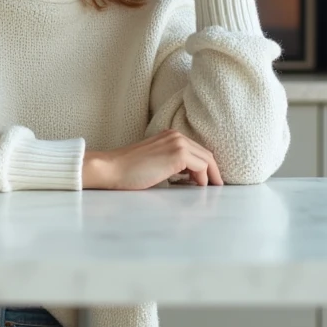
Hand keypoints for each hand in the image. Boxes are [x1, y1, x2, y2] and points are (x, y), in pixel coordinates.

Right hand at [82, 130, 223, 189]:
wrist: (112, 168)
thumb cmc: (128, 170)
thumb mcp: (154, 162)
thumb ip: (171, 164)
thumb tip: (188, 178)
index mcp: (170, 135)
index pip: (196, 150)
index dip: (205, 166)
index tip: (208, 181)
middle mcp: (176, 135)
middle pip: (205, 153)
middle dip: (212, 171)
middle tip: (215, 187)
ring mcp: (177, 143)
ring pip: (207, 159)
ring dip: (210, 176)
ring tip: (207, 190)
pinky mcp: (178, 155)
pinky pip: (201, 168)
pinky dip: (203, 179)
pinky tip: (196, 189)